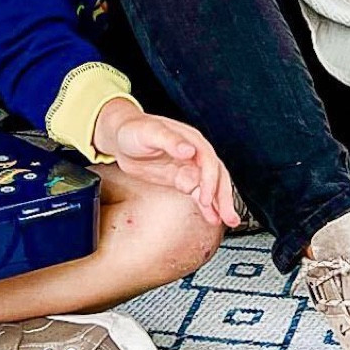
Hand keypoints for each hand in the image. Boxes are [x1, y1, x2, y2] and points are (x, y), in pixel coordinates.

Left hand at [92, 99, 241, 229]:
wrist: (120, 136)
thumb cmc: (134, 129)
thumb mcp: (150, 132)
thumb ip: (170, 141)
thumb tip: (189, 150)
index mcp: (191, 140)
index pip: (208, 161)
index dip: (210, 180)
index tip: (206, 197)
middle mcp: (194, 154)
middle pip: (217, 175)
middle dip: (224, 196)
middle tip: (228, 215)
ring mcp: (188, 167)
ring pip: (211, 186)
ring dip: (220, 203)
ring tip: (230, 220)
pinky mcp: (180, 179)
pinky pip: (198, 193)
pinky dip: (207, 206)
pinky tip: (212, 217)